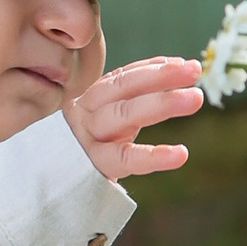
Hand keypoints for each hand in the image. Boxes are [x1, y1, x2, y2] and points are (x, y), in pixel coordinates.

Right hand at [63, 53, 203, 184]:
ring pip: (123, 114)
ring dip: (161, 103)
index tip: (185, 64)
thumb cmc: (89, 147)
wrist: (51, 182)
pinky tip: (180, 154)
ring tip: (195, 98)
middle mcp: (84, 112)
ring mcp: (86, 138)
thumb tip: (176, 64)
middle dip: (161, 76)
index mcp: (90, 98)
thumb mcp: (107, 118)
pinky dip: (153, 155)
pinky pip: (124, 158)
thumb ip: (135, 94)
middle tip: (195, 70)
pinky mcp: (91, 166)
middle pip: (123, 88)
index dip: (153, 68)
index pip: (122, 77)